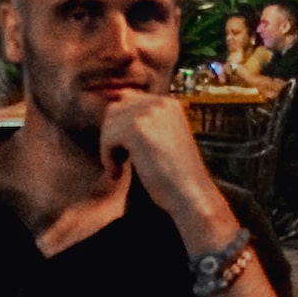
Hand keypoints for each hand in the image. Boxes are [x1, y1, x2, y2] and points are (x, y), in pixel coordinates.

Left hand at [99, 94, 232, 244]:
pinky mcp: (139, 128)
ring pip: (109, 124)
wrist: (190, 194)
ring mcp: (151, 113)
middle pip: (115, 110)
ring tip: (119, 169)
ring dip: (108, 148)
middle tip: (121, 161)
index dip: (120, 129)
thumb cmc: (174, 176)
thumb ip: (142, 124)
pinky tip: (118, 173)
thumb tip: (111, 110)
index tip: (127, 154)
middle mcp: (161, 103)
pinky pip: (107, 138)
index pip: (127, 102)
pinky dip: (108, 157)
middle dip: (112, 137)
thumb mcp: (161, 140)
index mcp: (169, 103)